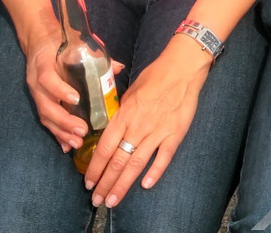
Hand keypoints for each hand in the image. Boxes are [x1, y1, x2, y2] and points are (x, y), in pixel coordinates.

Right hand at [25, 27, 89, 150]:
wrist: (39, 41)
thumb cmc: (59, 43)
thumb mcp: (74, 44)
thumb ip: (96, 57)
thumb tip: (119, 68)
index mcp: (44, 64)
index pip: (48, 79)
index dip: (60, 91)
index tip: (76, 99)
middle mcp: (36, 82)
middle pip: (46, 105)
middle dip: (64, 120)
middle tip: (82, 130)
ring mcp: (36, 93)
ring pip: (45, 116)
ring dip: (61, 131)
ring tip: (77, 141)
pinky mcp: (39, 101)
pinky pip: (46, 120)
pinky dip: (56, 134)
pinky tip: (67, 145)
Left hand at [84, 36, 210, 207]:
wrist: (182, 68)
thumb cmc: (155, 75)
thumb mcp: (131, 89)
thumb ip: (121, 110)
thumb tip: (111, 124)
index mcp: (125, 114)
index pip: (105, 147)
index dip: (95, 167)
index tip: (88, 181)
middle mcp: (138, 126)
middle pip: (118, 160)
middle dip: (105, 183)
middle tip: (96, 200)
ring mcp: (157, 131)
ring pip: (136, 164)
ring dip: (123, 185)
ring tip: (112, 201)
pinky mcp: (175, 133)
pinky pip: (164, 157)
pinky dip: (155, 172)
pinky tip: (145, 185)